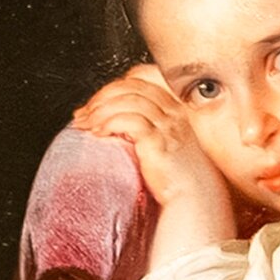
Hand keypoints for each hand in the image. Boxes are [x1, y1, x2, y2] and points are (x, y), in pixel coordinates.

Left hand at [74, 70, 236, 255]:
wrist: (197, 202)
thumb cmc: (182, 181)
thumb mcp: (169, 148)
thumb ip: (152, 132)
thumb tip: (118, 128)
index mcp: (176, 109)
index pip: (143, 78)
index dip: (116, 85)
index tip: (96, 103)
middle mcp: (174, 112)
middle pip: (131, 86)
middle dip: (101, 96)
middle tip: (82, 114)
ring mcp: (168, 125)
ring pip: (128, 99)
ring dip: (100, 109)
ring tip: (85, 124)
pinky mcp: (159, 140)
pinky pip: (129, 120)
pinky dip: (109, 122)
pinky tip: (99, 133)